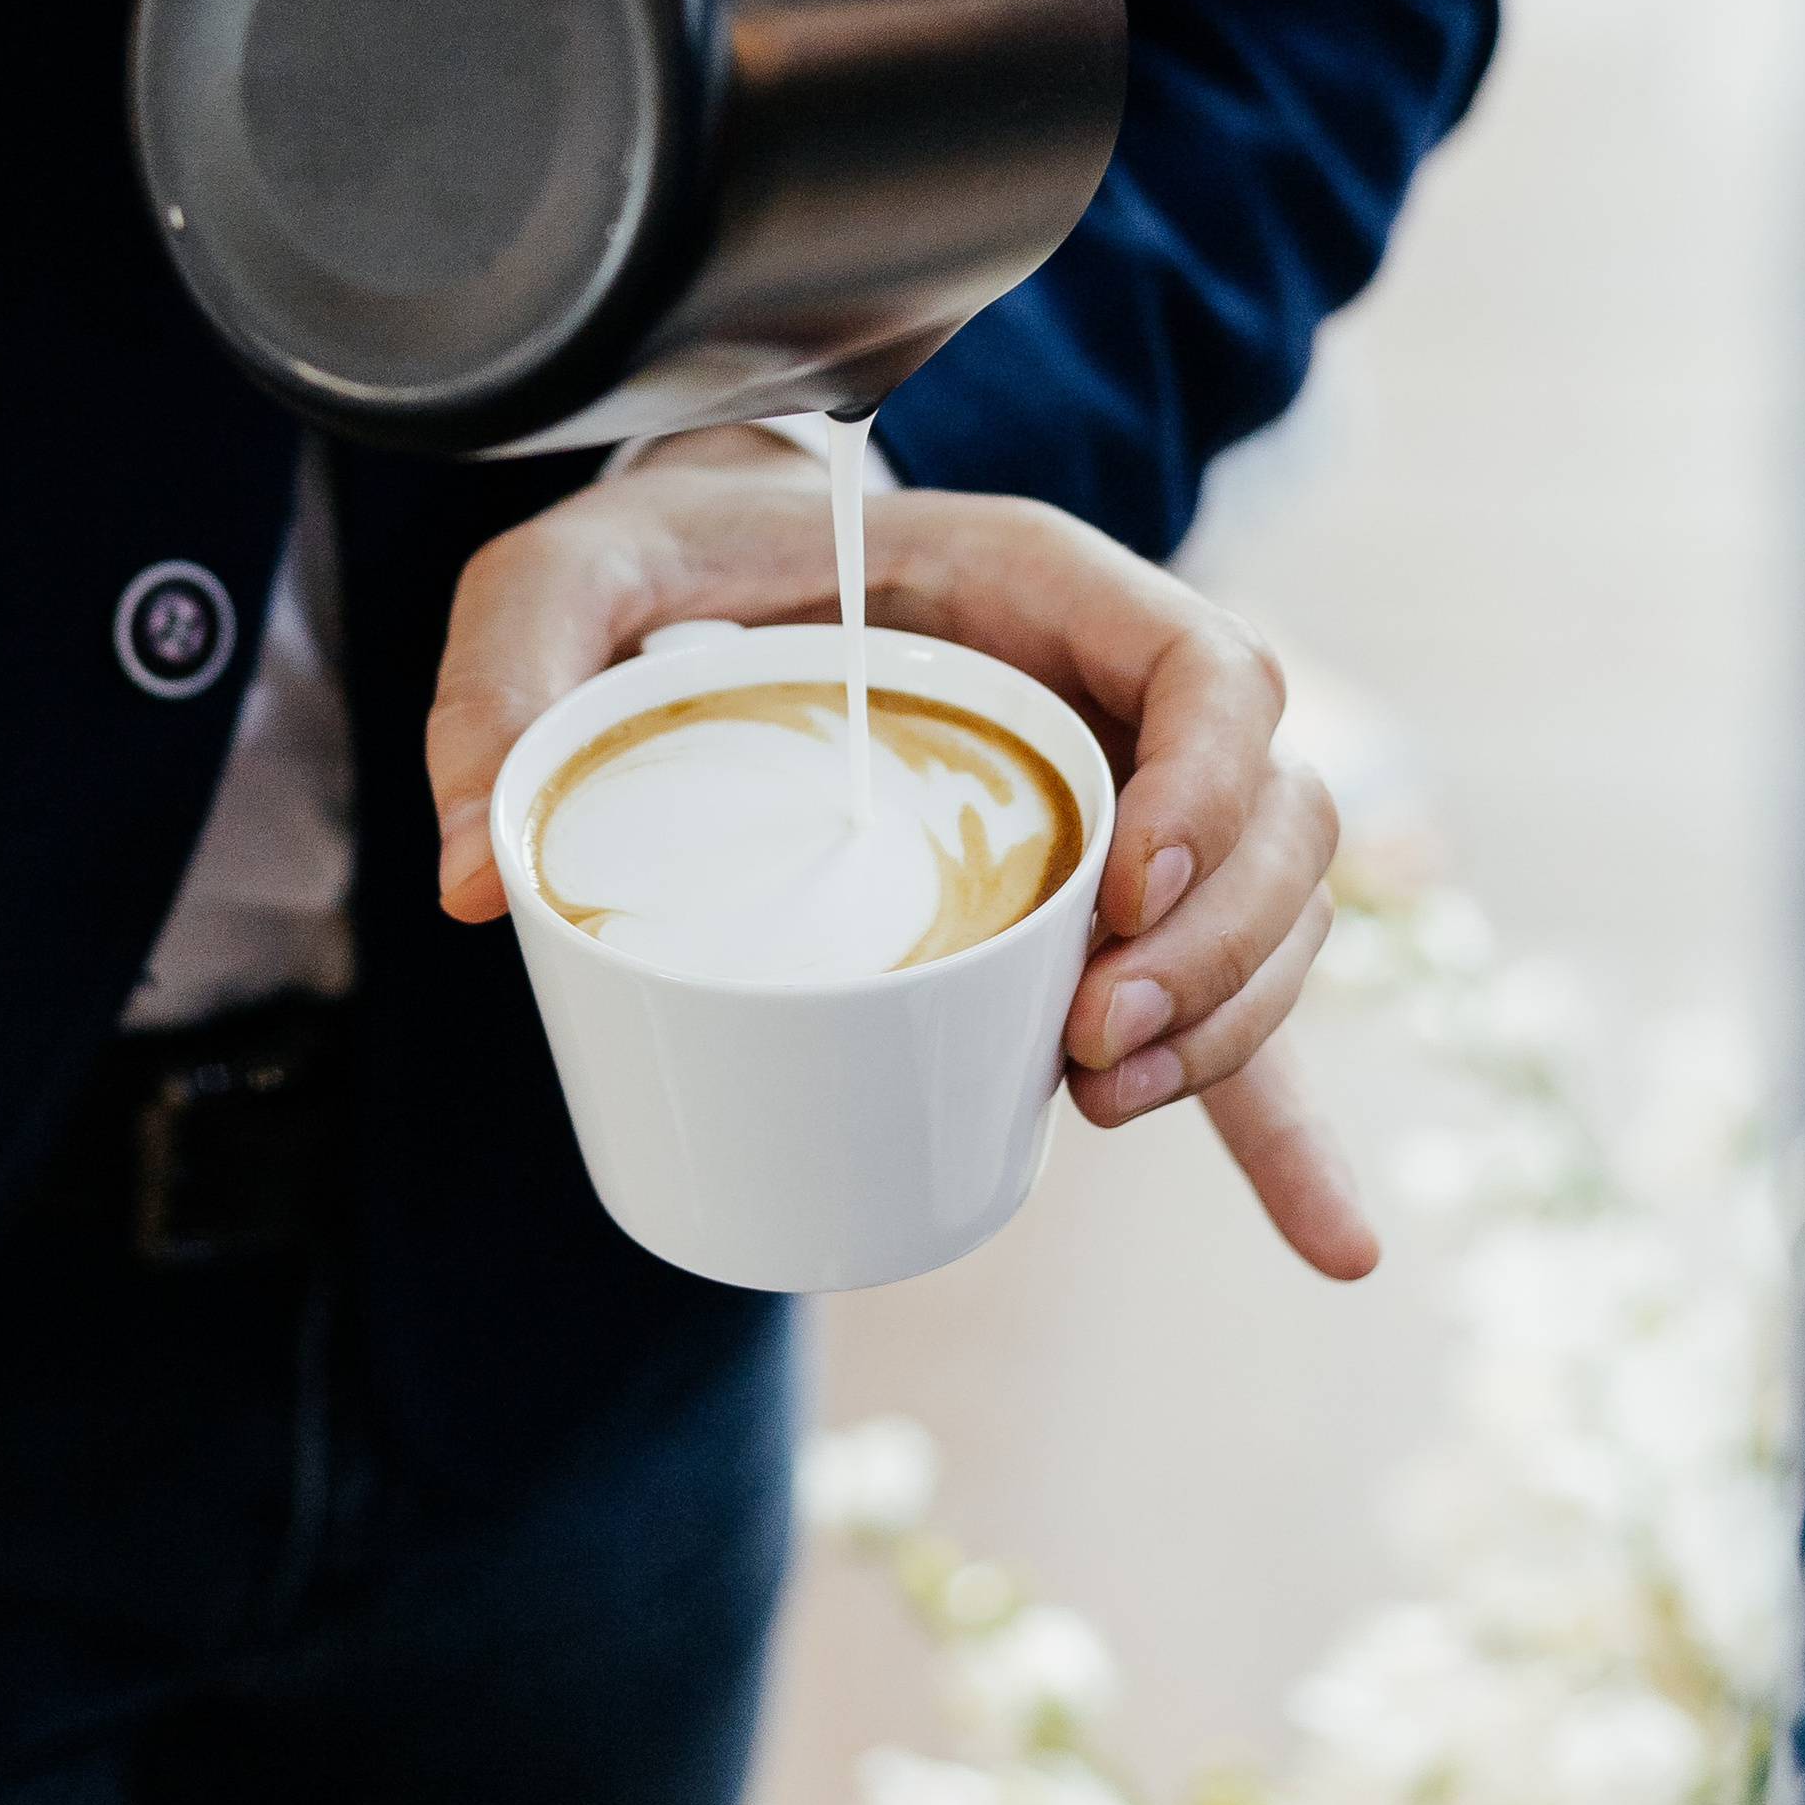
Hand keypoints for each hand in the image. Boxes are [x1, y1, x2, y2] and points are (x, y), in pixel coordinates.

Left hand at [424, 435, 1374, 1281]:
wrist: (703, 574)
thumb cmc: (656, 557)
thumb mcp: (562, 573)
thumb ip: (507, 675)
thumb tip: (477, 879)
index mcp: (1037, 589)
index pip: (1211, 668)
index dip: (1213, 781)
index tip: (1127, 884)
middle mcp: (1114, 698)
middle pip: (1281, 815)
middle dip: (1225, 948)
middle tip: (1093, 1043)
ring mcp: (1128, 817)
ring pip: (1274, 920)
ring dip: (1236, 1028)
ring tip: (1102, 1102)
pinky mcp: (1096, 925)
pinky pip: (1225, 1027)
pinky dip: (1283, 1137)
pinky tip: (1327, 1247)